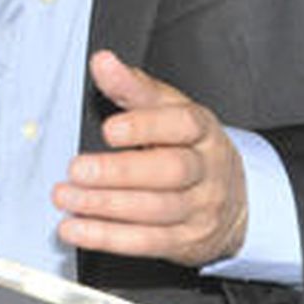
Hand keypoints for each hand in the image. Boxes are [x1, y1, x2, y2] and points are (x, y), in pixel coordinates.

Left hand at [52, 50, 247, 266]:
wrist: (236, 199)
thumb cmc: (190, 146)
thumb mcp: (169, 109)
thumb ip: (132, 86)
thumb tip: (103, 61)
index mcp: (201, 130)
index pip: (181, 125)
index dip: (145, 127)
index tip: (109, 129)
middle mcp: (205, 169)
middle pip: (169, 171)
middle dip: (119, 173)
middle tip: (77, 169)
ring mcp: (199, 209)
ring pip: (155, 209)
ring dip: (104, 206)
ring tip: (66, 196)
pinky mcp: (185, 241)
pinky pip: (146, 242)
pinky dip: (106, 237)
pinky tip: (76, 229)